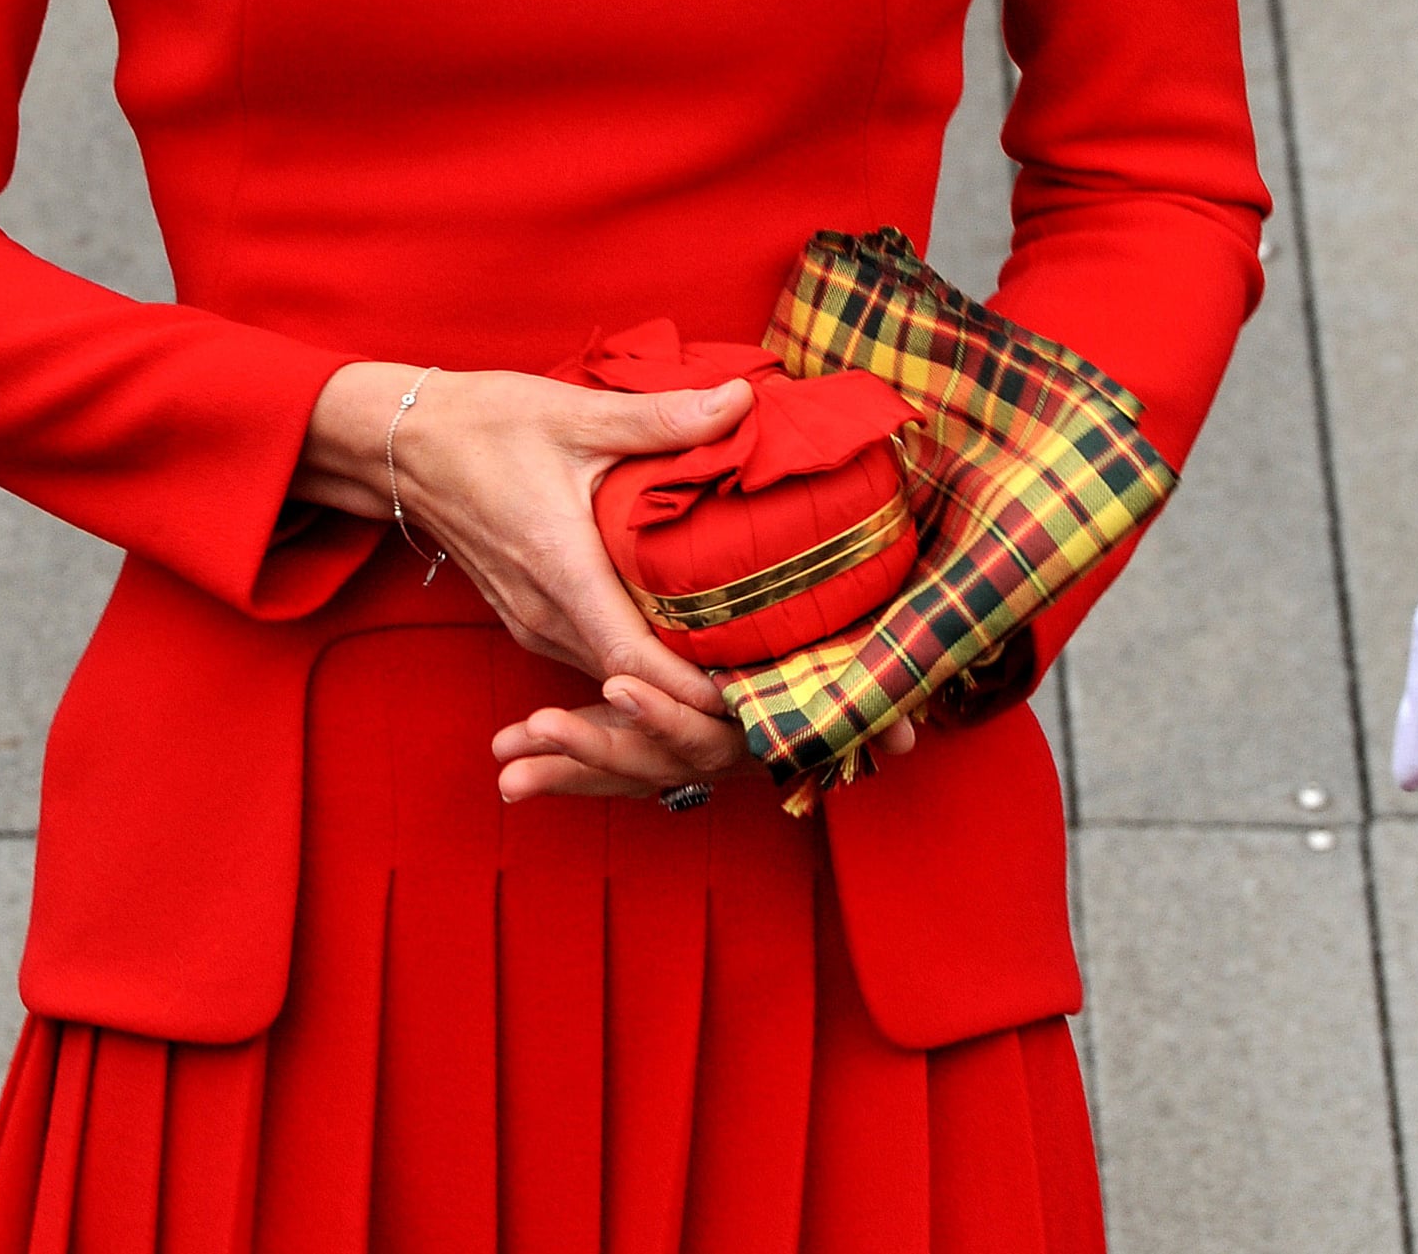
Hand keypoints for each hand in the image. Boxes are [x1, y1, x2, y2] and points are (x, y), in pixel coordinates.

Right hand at [295, 359, 756, 727]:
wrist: (407, 443)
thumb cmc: (488, 424)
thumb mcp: (575, 413)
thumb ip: (661, 418)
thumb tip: (741, 400)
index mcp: (561, 569)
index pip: (634, 663)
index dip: (693, 692)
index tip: (753, 697)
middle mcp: (544, 613)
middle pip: (629, 685)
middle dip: (694, 700)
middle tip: (769, 693)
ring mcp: (531, 621)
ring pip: (609, 677)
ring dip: (665, 688)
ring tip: (738, 678)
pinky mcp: (526, 617)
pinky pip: (589, 658)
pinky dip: (633, 667)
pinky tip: (680, 648)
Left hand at [492, 680, 918, 803]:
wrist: (872, 698)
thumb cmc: (855, 646)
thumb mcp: (864, 651)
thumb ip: (877, 691)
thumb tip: (908, 740)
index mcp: (772, 714)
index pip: (716, 726)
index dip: (666, 710)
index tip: (615, 684)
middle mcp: (736, 750)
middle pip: (661, 757)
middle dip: (598, 743)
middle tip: (536, 726)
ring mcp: (703, 756)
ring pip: (635, 770)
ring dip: (573, 764)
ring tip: (508, 755)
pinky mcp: (673, 750)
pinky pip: (622, 771)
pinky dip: (570, 770)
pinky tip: (512, 769)